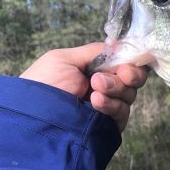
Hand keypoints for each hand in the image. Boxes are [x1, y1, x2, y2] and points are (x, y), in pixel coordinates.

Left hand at [20, 43, 146, 131]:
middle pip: (134, 78)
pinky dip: (112, 105)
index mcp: (97, 69)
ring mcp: (109, 107)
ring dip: (115, 89)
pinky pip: (123, 113)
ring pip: (130, 95)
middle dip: (128, 75)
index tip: (124, 65)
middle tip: (113, 76)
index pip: (126, 63)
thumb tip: (120, 45)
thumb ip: (95, 51)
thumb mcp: (65, 59)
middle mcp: (106, 87)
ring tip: (94, 91)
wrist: (34, 115)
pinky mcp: (109, 125)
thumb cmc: (43, 84)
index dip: (131, 62)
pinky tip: (96, 102)